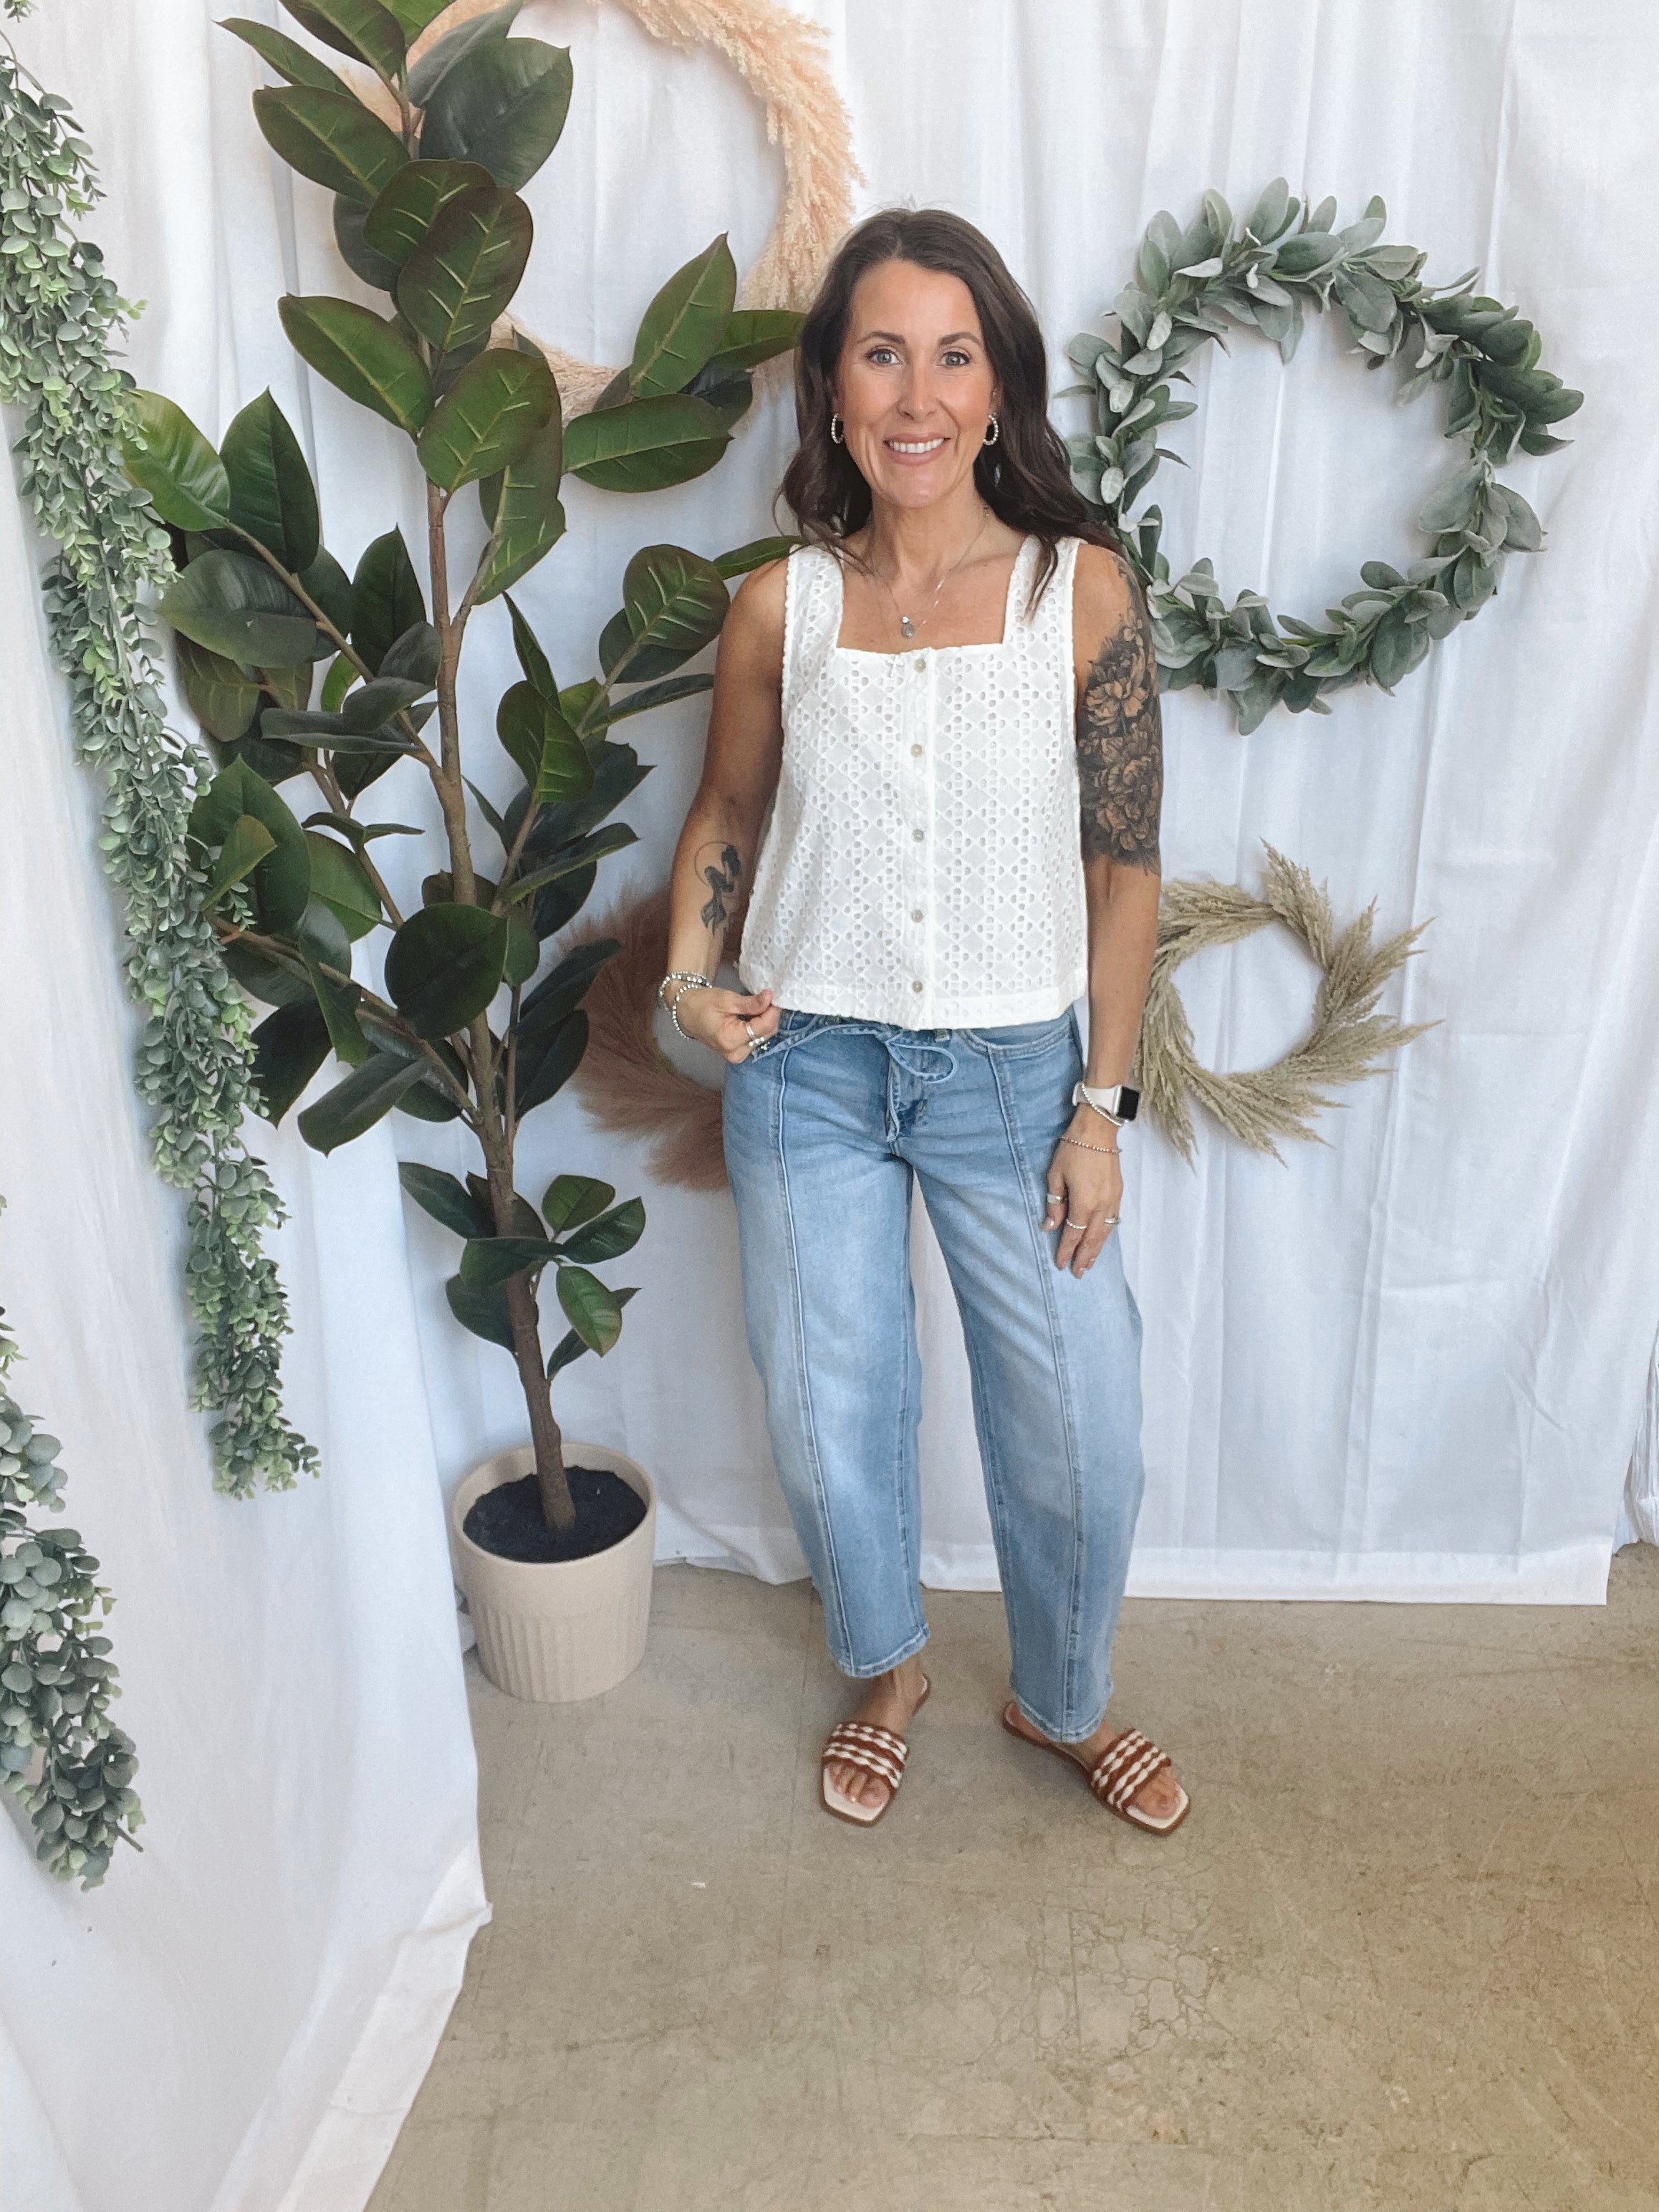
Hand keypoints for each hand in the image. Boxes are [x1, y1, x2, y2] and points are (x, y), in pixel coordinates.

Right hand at [670, 981, 777, 1063]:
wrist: (687, 1013)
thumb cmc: (703, 1004)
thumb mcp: (727, 999)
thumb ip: (751, 1003)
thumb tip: (770, 998)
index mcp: (731, 1039)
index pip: (764, 1027)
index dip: (772, 1010)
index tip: (772, 995)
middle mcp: (736, 1053)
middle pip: (766, 1033)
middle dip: (769, 1015)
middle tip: (765, 998)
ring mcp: (737, 1055)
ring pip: (763, 1036)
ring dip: (764, 1020)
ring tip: (756, 1006)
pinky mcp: (738, 1053)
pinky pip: (756, 1039)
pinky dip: (758, 1026)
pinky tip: (752, 1016)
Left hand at [1043, 1112, 1122, 1275]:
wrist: (1098, 1130)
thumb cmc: (1074, 1149)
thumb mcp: (1055, 1175)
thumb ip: (1055, 1203)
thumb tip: (1051, 1226)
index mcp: (1084, 1203)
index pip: (1073, 1235)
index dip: (1066, 1251)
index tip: (1060, 1264)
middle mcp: (1101, 1206)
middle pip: (1092, 1239)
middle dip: (1084, 1257)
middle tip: (1078, 1273)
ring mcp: (1113, 1200)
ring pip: (1105, 1233)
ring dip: (1097, 1250)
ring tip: (1090, 1264)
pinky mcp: (1118, 1193)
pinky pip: (1113, 1221)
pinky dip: (1106, 1235)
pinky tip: (1101, 1240)